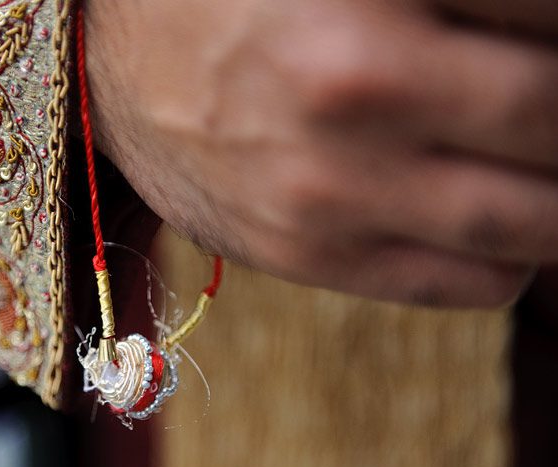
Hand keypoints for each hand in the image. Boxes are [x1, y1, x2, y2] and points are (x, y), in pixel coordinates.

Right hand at [84, 0, 557, 306]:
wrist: (111, 59)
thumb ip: (454, 0)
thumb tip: (546, 40)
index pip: (552, 16)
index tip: (549, 46)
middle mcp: (351, 86)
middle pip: (555, 117)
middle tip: (553, 104)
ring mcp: (328, 187)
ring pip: (535, 221)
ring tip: (543, 164)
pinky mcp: (305, 253)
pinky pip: (468, 281)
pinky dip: (512, 253)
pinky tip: (492, 211)